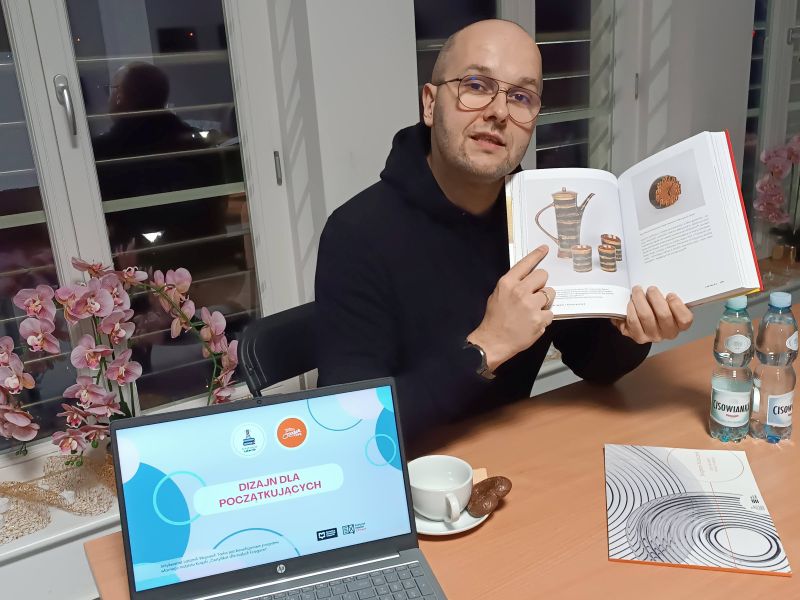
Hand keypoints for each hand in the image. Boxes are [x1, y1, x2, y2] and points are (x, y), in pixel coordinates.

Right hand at [468, 245, 554, 371]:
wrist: (492, 341)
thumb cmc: (494, 319)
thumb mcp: (496, 295)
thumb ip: (512, 285)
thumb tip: (528, 278)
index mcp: (507, 283)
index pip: (526, 263)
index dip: (537, 254)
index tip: (545, 249)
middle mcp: (520, 291)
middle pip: (543, 275)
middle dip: (541, 283)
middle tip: (535, 293)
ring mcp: (531, 306)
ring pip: (550, 293)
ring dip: (545, 301)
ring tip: (534, 310)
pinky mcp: (539, 319)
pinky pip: (551, 312)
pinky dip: (544, 317)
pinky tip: (534, 322)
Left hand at [612, 286, 692, 343]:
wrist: (640, 321)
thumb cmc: (656, 309)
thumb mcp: (667, 303)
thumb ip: (669, 297)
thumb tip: (665, 285)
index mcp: (680, 324)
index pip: (685, 319)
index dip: (677, 305)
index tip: (670, 294)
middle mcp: (668, 333)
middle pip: (664, 315)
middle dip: (655, 297)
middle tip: (651, 289)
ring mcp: (653, 336)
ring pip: (646, 316)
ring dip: (640, 299)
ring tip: (637, 291)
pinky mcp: (638, 337)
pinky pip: (633, 320)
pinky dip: (631, 308)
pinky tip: (631, 302)